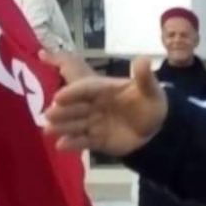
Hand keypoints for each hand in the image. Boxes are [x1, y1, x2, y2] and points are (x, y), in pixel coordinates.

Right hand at [44, 53, 166, 155]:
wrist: (157, 131)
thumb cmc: (150, 105)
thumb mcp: (151, 90)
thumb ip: (144, 77)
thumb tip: (144, 59)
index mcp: (104, 88)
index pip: (86, 88)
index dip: (73, 92)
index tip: (60, 96)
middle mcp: (94, 105)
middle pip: (75, 106)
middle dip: (62, 110)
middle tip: (49, 114)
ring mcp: (94, 123)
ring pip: (75, 124)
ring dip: (62, 126)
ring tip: (49, 130)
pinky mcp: (96, 140)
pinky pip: (83, 141)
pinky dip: (73, 143)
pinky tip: (61, 145)